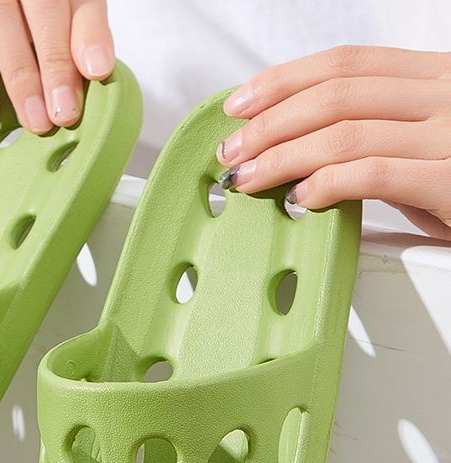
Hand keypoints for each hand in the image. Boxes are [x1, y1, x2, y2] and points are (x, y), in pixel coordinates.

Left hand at [216, 45, 450, 239]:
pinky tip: (301, 200)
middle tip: (234, 150)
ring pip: (345, 133)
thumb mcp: (423, 142)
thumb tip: (296, 148)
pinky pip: (374, 174)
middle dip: (270, 123)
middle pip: (336, 94)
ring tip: (250, 178)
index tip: (241, 105)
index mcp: (435, 77)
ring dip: (283, 157)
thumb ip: (374, 134)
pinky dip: (327, 184)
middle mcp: (445, 94)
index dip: (285, 81)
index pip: (347, 63)